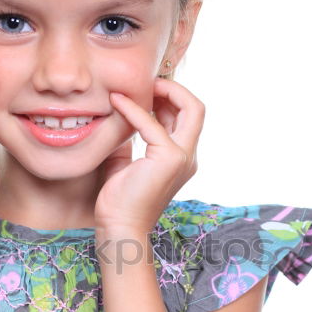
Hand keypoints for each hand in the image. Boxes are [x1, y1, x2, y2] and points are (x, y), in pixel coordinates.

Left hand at [94, 76, 204, 234]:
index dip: (169, 98)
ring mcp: (182, 157)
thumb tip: (120, 113)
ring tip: (137, 86)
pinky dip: (135, 108)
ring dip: (164, 91)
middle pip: (196, 108)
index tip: (146, 90)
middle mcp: (188, 156)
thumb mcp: (125, 161)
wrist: (119, 229)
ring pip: (190, 109)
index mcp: (181, 157)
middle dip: (174, 89)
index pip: (186, 117)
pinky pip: (152, 123)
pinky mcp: (169, 159)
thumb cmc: (119, 201)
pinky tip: (116, 101)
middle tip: (147, 83)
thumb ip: (129, 138)